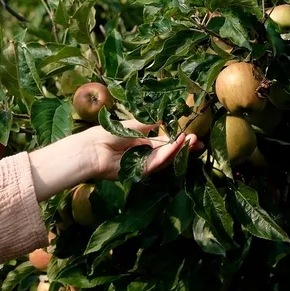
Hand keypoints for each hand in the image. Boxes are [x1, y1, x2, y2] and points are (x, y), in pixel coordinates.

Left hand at [27, 125, 193, 201]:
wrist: (90, 149)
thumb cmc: (105, 134)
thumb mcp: (130, 126)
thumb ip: (147, 124)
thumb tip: (163, 118)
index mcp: (141, 143)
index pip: (164, 142)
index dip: (177, 140)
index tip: (192, 135)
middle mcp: (144, 154)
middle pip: (168, 152)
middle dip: (183, 148)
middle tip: (199, 142)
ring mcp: (142, 164)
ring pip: (164, 159)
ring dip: (178, 151)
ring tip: (191, 141)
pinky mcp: (139, 172)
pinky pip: (155, 164)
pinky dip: (166, 156)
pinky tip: (176, 147)